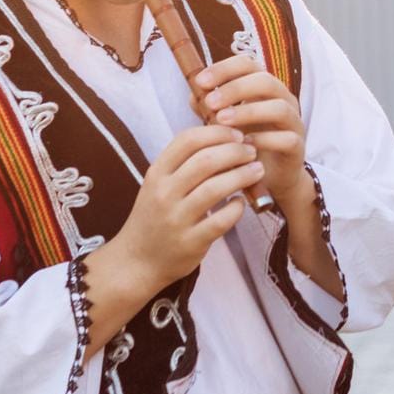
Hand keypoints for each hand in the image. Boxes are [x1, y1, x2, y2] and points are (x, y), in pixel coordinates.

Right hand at [110, 124, 262, 289]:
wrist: (136, 261)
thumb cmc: (155, 216)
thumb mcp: (159, 185)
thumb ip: (185, 164)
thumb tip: (227, 139)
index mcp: (156, 174)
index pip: (188, 140)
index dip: (218, 132)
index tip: (237, 134)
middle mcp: (164, 193)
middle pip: (206, 160)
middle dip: (236, 151)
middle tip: (252, 151)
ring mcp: (176, 219)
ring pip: (216, 188)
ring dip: (243, 175)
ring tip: (258, 170)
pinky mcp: (191, 242)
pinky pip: (222, 220)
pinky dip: (237, 208)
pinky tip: (242, 202)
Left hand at [195, 55, 310, 207]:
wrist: (268, 176)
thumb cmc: (245, 143)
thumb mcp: (224, 123)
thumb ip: (210, 108)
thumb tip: (194, 94)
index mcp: (264, 88)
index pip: (248, 65)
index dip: (225, 69)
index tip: (201, 82)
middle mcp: (283, 100)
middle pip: (266, 81)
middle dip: (235, 89)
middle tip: (210, 102)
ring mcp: (293, 122)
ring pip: (279, 108)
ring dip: (249, 112)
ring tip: (222, 121)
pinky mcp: (298, 146)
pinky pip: (286, 138)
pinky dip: (264, 140)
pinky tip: (243, 145)